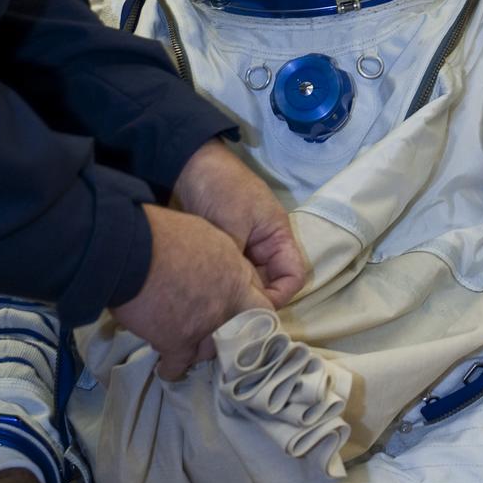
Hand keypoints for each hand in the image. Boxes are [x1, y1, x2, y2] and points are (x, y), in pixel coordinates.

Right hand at [113, 202, 275, 378]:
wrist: (135, 251)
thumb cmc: (165, 234)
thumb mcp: (206, 234)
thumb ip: (219, 257)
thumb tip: (212, 266)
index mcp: (235, 273)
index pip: (259, 300)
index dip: (248, 308)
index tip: (237, 313)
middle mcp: (227, 303)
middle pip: (244, 331)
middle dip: (235, 335)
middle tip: (222, 337)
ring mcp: (206, 326)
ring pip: (212, 350)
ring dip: (201, 349)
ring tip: (190, 346)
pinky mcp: (179, 343)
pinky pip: (178, 365)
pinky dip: (172, 368)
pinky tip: (168, 367)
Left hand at [173, 139, 306, 307]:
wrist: (189, 165)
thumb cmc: (221, 189)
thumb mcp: (233, 225)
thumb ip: (238, 261)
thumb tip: (234, 294)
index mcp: (277, 236)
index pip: (293, 276)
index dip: (280, 296)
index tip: (255, 309)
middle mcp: (264, 245)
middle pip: (271, 283)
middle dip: (256, 300)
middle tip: (233, 317)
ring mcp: (244, 248)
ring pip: (249, 281)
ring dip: (237, 293)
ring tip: (219, 308)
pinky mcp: (224, 249)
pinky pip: (232, 274)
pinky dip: (224, 284)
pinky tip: (209, 294)